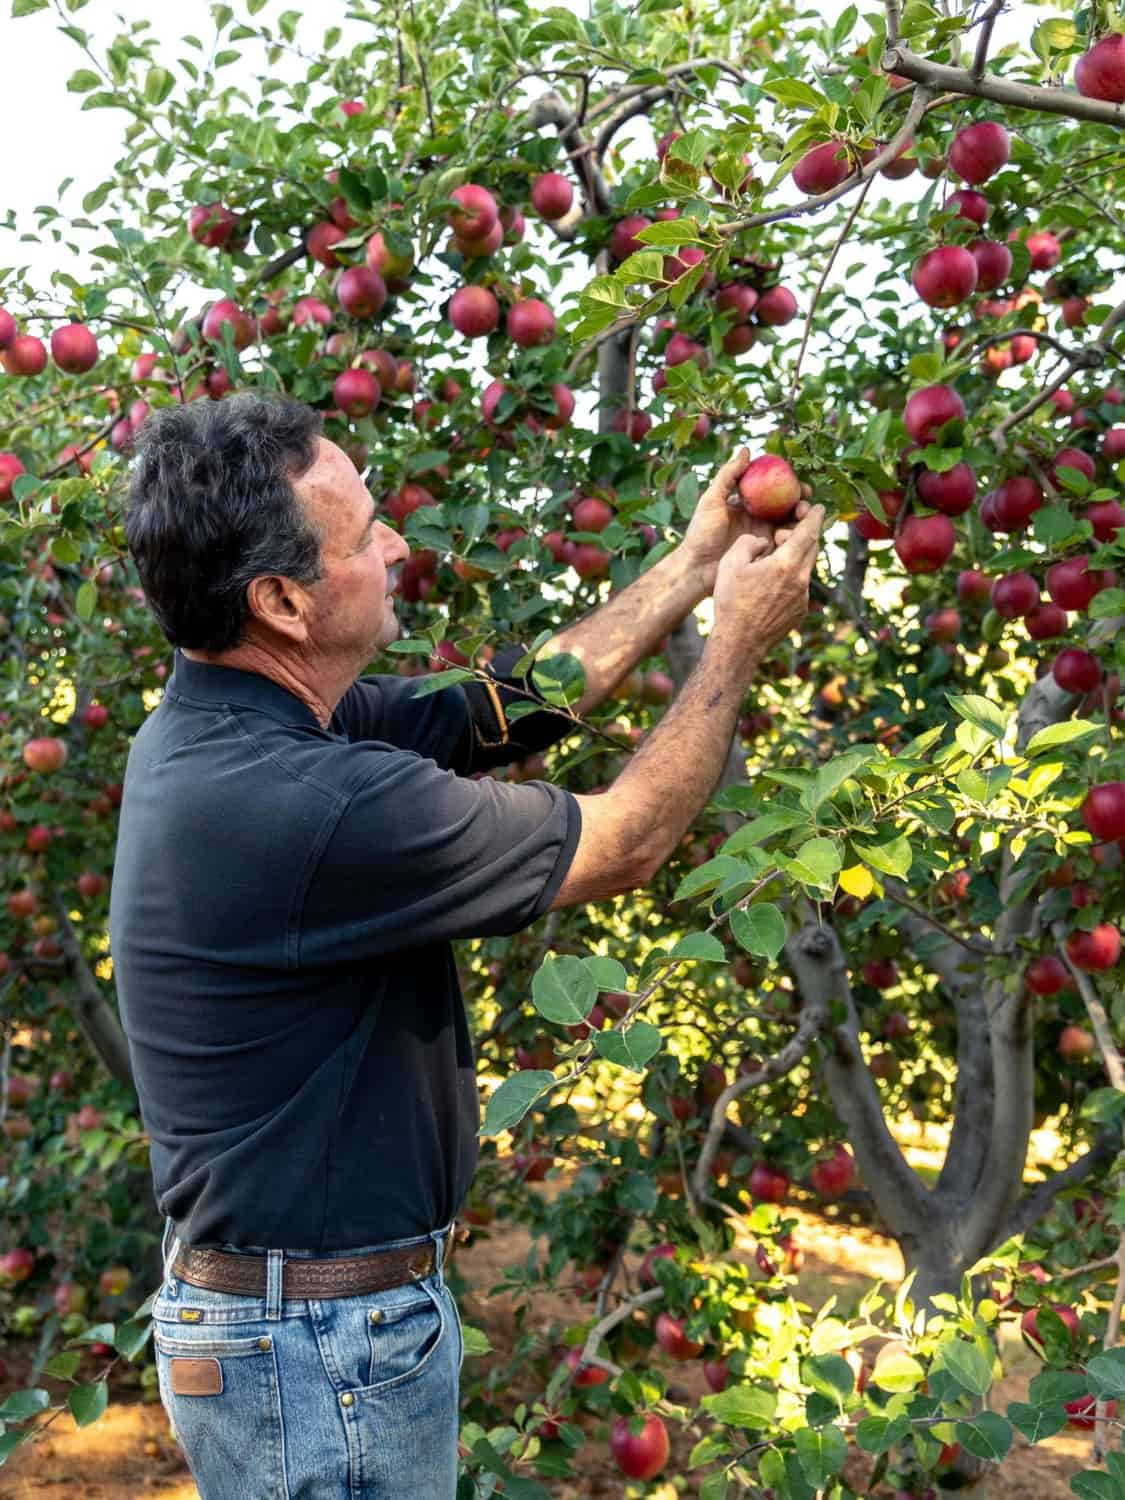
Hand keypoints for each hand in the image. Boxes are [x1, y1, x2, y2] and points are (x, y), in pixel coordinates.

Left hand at [680, 447, 812, 596]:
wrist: (697, 569)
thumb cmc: (701, 533)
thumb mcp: (712, 500)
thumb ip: (728, 475)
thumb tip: (747, 450)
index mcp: (747, 503)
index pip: (773, 489)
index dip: (790, 485)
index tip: (801, 485)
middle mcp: (757, 518)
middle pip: (786, 506)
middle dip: (801, 502)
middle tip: (805, 503)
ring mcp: (762, 536)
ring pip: (790, 524)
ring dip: (801, 519)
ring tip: (802, 518)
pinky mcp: (765, 554)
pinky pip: (785, 543)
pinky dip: (794, 538)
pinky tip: (796, 536)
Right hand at [712, 504, 824, 652]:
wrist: (739, 643)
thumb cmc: (731, 602)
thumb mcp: (731, 564)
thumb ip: (748, 543)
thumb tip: (762, 541)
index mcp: (786, 564)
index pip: (808, 532)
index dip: (814, 517)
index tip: (818, 507)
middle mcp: (801, 581)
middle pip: (811, 549)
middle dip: (805, 535)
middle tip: (789, 530)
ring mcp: (802, 598)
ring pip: (805, 569)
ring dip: (796, 558)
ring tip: (775, 559)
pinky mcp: (799, 612)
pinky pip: (800, 587)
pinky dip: (791, 578)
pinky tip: (771, 585)